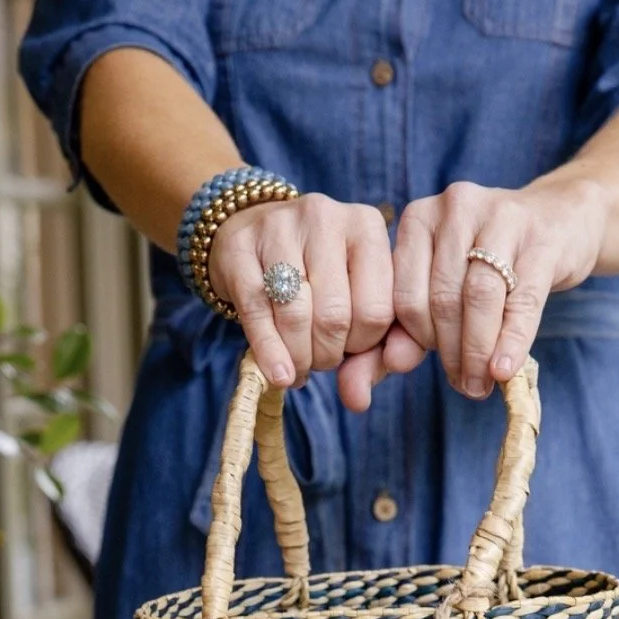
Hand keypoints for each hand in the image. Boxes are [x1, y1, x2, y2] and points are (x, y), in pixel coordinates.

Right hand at [207, 193, 394, 411]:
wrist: (251, 233)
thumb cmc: (315, 277)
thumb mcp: (353, 301)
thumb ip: (370, 352)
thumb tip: (359, 402)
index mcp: (367, 226)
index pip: (378, 309)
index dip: (364, 345)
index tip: (350, 350)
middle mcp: (326, 216)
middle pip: (335, 315)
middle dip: (327, 355)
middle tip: (320, 361)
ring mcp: (279, 227)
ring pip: (296, 315)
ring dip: (299, 357)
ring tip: (298, 366)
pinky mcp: (239, 247)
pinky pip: (256, 312)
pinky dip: (269, 353)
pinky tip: (277, 373)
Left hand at [383, 177, 608, 394]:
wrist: (559, 221)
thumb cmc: (489, 262)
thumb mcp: (444, 287)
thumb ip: (410, 327)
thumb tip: (393, 364)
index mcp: (418, 218)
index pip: (404, 295)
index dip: (419, 342)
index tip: (436, 366)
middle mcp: (454, 207)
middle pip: (442, 298)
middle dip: (451, 353)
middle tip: (466, 386)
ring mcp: (500, 215)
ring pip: (478, 297)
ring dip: (478, 351)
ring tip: (482, 383)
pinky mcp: (541, 237)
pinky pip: (522, 299)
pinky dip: (511, 341)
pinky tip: (505, 369)